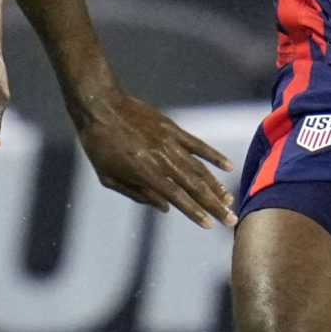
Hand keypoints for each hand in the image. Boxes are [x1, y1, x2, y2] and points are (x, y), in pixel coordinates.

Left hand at [73, 91, 236, 228]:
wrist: (100, 106)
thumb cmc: (99, 145)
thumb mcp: (109, 177)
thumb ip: (137, 194)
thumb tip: (165, 208)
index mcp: (145, 173)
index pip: (177, 198)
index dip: (195, 213)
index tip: (211, 225)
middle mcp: (162, 159)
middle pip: (195, 186)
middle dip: (215, 205)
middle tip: (231, 219)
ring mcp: (170, 142)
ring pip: (200, 168)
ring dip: (216, 186)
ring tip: (229, 200)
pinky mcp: (173, 129)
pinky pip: (198, 144)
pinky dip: (214, 156)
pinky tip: (229, 167)